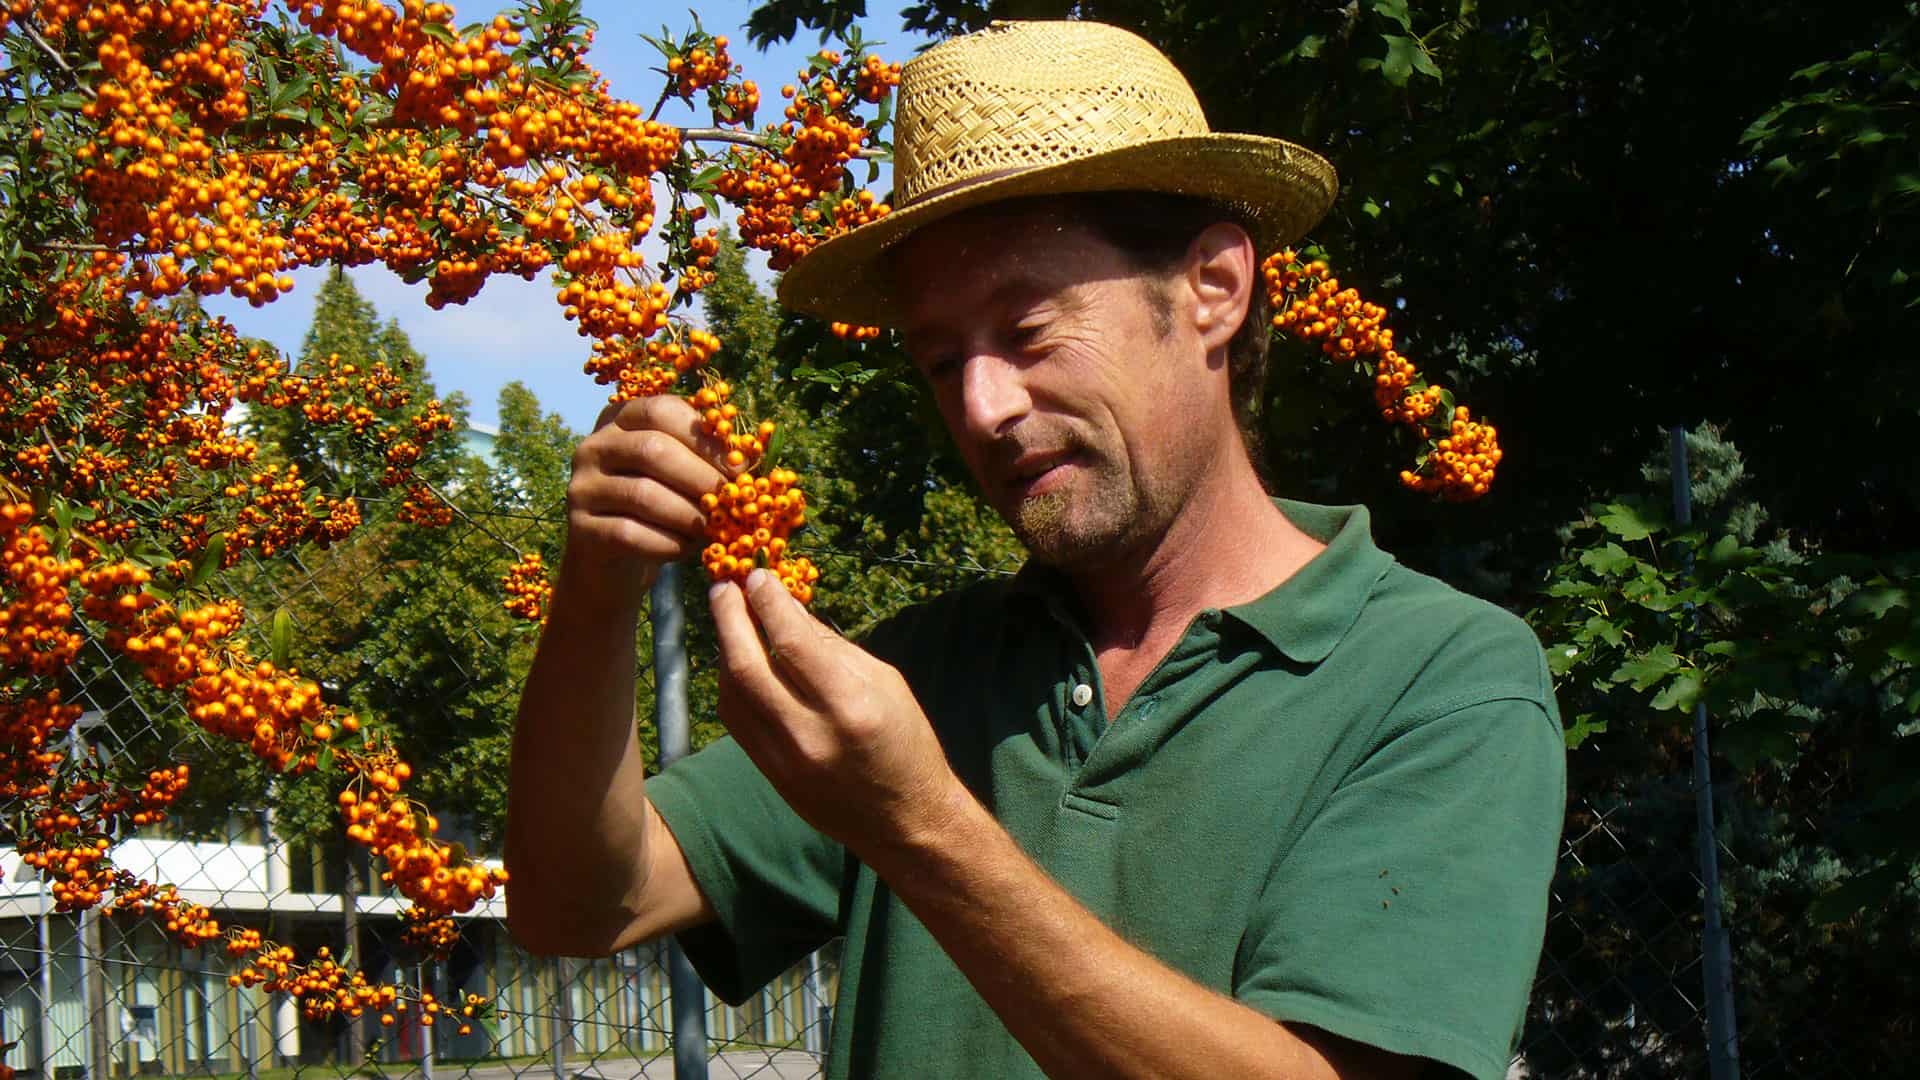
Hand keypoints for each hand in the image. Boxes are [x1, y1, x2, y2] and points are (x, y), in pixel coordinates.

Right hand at [563, 396, 728, 609]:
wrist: (614, 562)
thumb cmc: (660, 510)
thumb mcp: (680, 476)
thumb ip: (704, 459)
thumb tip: (750, 460)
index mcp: (621, 419)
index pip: (662, 410)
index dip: (705, 437)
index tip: (738, 466)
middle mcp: (594, 446)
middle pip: (652, 450)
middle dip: (701, 477)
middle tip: (731, 502)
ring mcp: (580, 487)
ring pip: (642, 494)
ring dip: (688, 515)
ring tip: (712, 530)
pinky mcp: (579, 527)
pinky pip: (628, 533)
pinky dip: (666, 543)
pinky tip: (686, 550)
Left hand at [708, 569, 965, 860]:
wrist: (906, 820)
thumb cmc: (906, 742)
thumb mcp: (884, 681)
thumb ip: (831, 645)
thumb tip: (787, 607)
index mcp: (848, 704)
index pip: (791, 640)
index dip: (767, 602)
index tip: (757, 576)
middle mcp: (809, 733)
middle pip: (747, 666)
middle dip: (728, 619)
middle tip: (723, 589)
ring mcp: (784, 760)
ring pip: (733, 694)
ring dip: (724, 651)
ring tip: (728, 622)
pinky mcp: (771, 776)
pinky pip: (737, 722)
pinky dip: (731, 686)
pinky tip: (736, 663)